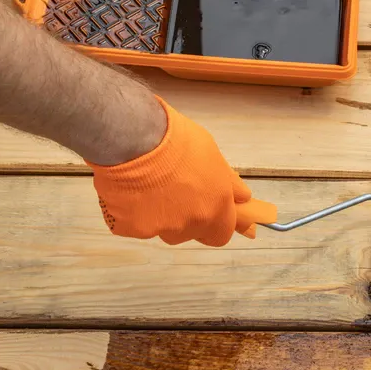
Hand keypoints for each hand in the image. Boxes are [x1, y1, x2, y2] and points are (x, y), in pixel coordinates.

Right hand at [89, 98, 276, 245]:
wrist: (133, 136)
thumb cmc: (174, 138)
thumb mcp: (210, 153)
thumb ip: (227, 182)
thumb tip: (243, 197)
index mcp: (214, 207)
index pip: (222, 233)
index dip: (214, 223)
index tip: (208, 212)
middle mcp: (189, 224)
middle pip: (189, 232)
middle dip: (184, 217)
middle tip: (173, 190)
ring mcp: (157, 229)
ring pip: (160, 229)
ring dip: (157, 214)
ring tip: (147, 183)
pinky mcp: (128, 228)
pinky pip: (131, 224)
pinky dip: (131, 210)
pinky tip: (128, 187)